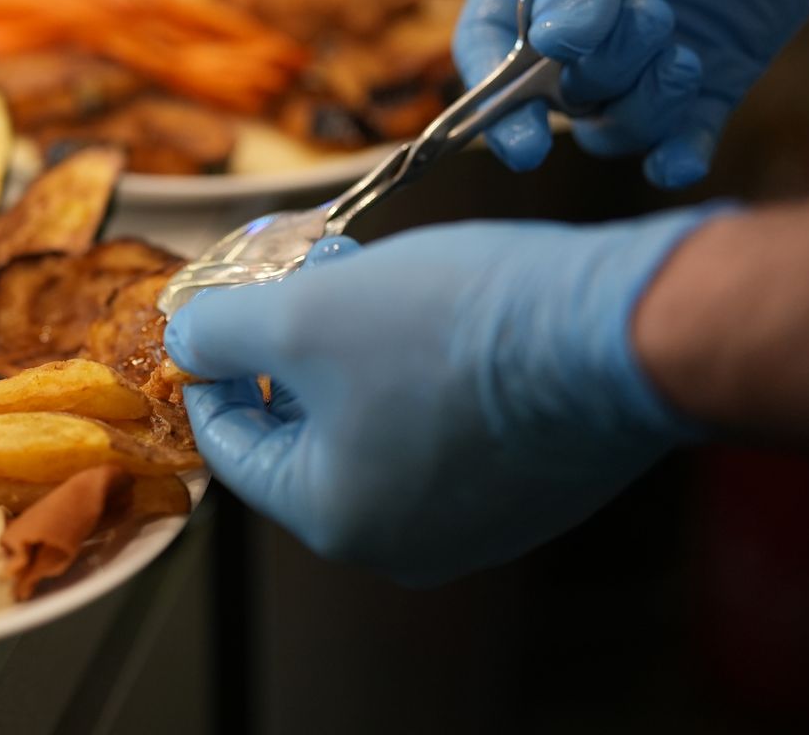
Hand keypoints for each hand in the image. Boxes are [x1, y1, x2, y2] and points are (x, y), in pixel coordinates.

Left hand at [163, 210, 716, 585]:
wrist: (621, 333)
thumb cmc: (451, 331)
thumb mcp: (302, 314)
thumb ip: (221, 332)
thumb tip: (188, 338)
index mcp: (336, 519)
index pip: (233, 448)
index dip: (210, 370)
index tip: (209, 315)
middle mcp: (404, 541)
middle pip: (305, 436)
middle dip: (286, 345)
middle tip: (289, 274)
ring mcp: (476, 519)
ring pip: (372, 423)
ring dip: (349, 345)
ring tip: (355, 267)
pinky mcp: (531, 484)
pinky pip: (440, 425)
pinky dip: (413, 364)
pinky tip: (424, 299)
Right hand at [456, 0, 808, 187]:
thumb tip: (555, 45)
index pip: (488, 46)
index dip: (492, 101)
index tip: (524, 139)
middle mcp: (581, 16)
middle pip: (554, 92)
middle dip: (597, 76)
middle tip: (655, 16)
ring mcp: (646, 46)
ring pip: (612, 122)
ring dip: (642, 107)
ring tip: (685, 50)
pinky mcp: (713, 65)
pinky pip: (679, 136)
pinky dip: (675, 157)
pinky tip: (684, 155)